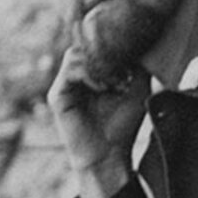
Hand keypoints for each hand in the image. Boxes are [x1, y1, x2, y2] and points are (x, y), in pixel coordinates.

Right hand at [49, 43, 148, 197]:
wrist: (109, 156)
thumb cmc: (123, 125)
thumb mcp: (137, 88)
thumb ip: (137, 64)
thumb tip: (141, 41)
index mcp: (91, 72)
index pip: (95, 43)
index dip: (111, 44)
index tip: (130, 54)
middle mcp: (75, 76)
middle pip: (84, 44)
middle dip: (106, 53)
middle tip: (123, 71)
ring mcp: (64, 85)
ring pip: (76, 53)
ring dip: (98, 64)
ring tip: (114, 82)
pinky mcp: (57, 96)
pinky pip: (69, 70)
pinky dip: (88, 74)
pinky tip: (102, 88)